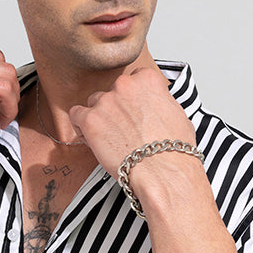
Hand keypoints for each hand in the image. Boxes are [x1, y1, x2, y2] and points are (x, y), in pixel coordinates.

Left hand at [68, 67, 196, 177]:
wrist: (162, 172)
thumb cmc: (172, 151)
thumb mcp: (177, 114)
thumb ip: (158, 102)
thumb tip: (153, 106)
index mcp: (147, 80)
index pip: (134, 80)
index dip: (133, 99)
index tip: (134, 111)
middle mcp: (125, 85)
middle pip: (113, 91)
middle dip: (116, 108)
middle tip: (123, 129)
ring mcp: (106, 101)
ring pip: (94, 103)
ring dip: (99, 117)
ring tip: (109, 138)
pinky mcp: (90, 119)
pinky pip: (76, 115)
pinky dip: (80, 126)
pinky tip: (91, 138)